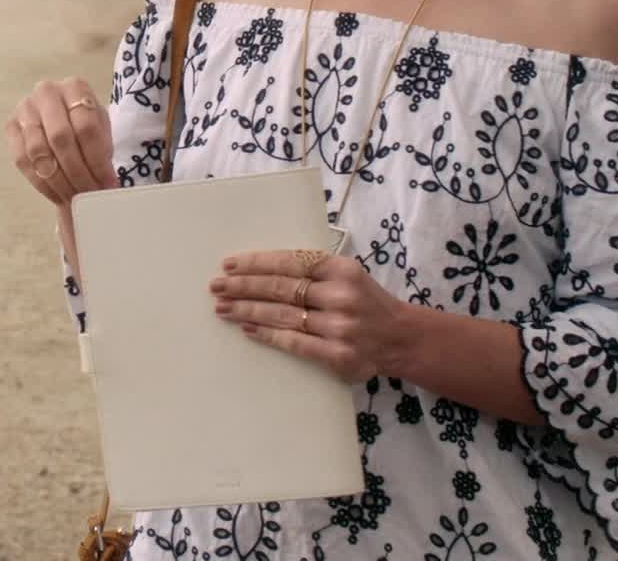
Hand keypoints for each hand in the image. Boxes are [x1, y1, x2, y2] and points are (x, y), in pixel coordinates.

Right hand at [4, 77, 117, 204]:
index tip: (107, 184)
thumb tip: (106, 187)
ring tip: (74, 197)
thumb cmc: (85, 125)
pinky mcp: (11, 126)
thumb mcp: (101, 129)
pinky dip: (41, 183)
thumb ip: (103, 149)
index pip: (86, 127)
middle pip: (60, 138)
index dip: (97, 160)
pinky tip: (57, 194)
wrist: (62, 119)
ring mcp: (25, 108)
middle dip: (77, 172)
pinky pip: (22, 160)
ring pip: (39, 151)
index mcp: (75, 87)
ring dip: (59, 180)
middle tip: (89, 194)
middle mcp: (46, 92)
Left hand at [209, 249, 415, 384]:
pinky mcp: (338, 355)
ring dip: (247, 311)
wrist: (400, 338)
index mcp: (342, 269)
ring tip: (223, 308)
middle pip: (281, 288)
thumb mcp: (347, 274)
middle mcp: (341, 295)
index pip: (290, 261)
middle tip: (217, 286)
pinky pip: (293, 342)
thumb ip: (313, 270)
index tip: (230, 264)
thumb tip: (260, 268)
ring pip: (282, 315)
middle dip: (243, 286)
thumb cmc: (365, 301)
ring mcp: (340, 327)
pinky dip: (266, 334)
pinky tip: (246, 329)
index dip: (256, 263)